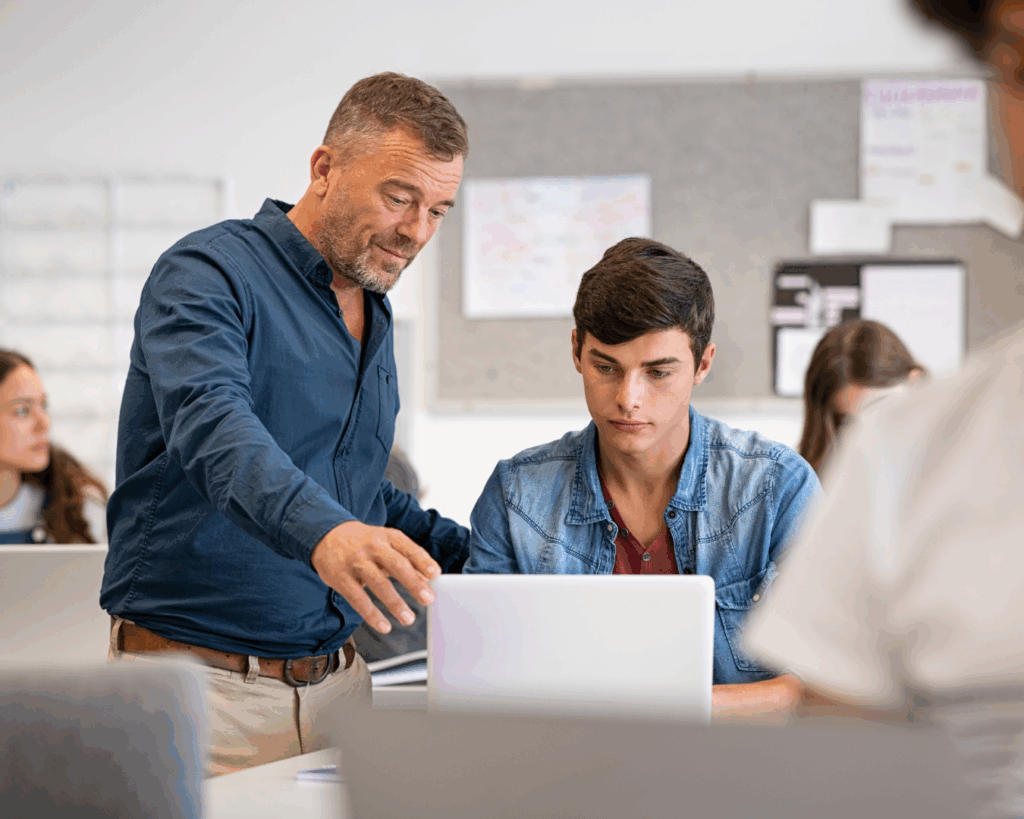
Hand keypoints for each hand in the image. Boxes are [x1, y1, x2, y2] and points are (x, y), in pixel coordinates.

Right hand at [310, 521, 438, 632]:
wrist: (326, 535)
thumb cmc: (363, 542)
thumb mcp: (386, 544)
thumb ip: (406, 561)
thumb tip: (427, 580)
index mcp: (387, 536)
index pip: (408, 548)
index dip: (423, 561)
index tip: (435, 573)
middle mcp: (372, 547)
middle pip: (396, 565)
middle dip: (413, 583)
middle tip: (428, 599)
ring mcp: (355, 561)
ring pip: (378, 583)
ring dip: (395, 603)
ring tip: (408, 618)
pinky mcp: (340, 577)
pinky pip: (358, 598)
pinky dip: (372, 614)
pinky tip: (384, 625)